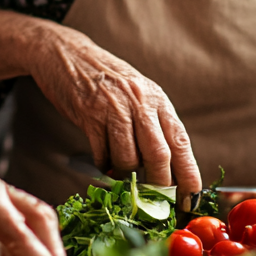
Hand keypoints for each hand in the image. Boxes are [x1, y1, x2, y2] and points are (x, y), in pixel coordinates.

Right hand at [0, 9, 202, 203]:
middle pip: (159, 155)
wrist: (64, 52)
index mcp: (157, 99)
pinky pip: (102, 153)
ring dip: (126, 176)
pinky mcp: (89, 115)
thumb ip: (152, 122)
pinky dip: (104, 166)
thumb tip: (168, 166)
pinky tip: (102, 161)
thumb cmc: (103, 77)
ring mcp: (114, 108)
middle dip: (160, 186)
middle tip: (156, 202)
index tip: (191, 199)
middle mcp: (140, 102)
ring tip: (120, 175)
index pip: (181, 142)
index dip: (189, 174)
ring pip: (128, 158)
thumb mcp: (136, 93)